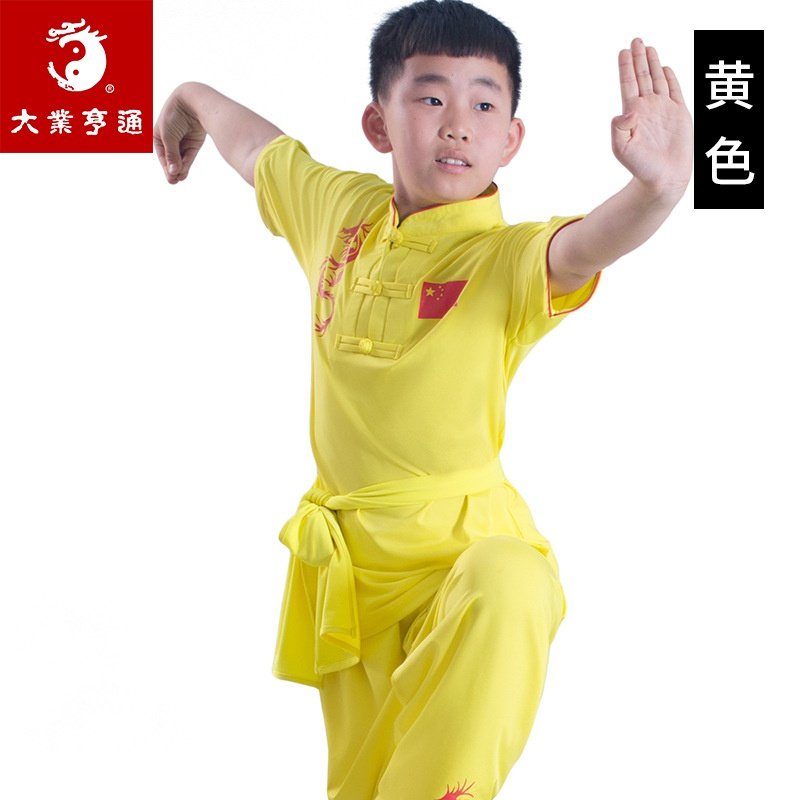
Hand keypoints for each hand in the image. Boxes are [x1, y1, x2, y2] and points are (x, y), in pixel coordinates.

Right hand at [153, 86, 206, 183]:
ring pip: (180, 160)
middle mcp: (170, 140)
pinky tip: (184, 174)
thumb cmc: (175, 116)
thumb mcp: (168, 136)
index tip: (170, 178)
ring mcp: (182, 141)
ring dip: (180, 169)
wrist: (193, 103)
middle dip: (172, 171)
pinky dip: (187, 164)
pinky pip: (189, 156)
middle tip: (174, 182)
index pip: (162, 156)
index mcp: (158, 136)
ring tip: (180, 178)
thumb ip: (171, 154)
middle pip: (171, 159)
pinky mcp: (194, 143)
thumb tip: (173, 172)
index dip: (165, 167)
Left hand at [612, 39, 692, 196]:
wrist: (663, 178)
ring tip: (648, 48)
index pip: (628, 84)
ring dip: (652, 64)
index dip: (626, 67)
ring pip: (657, 80)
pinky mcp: (679, 114)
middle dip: (638, 58)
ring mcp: (663, 110)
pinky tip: (665, 69)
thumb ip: (618, 128)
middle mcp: (647, 108)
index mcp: (633, 113)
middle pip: (641, 77)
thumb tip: (626, 111)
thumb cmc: (640, 167)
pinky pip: (674, 91)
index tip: (623, 51)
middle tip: (635, 40)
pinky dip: (670, 78)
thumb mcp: (622, 149)